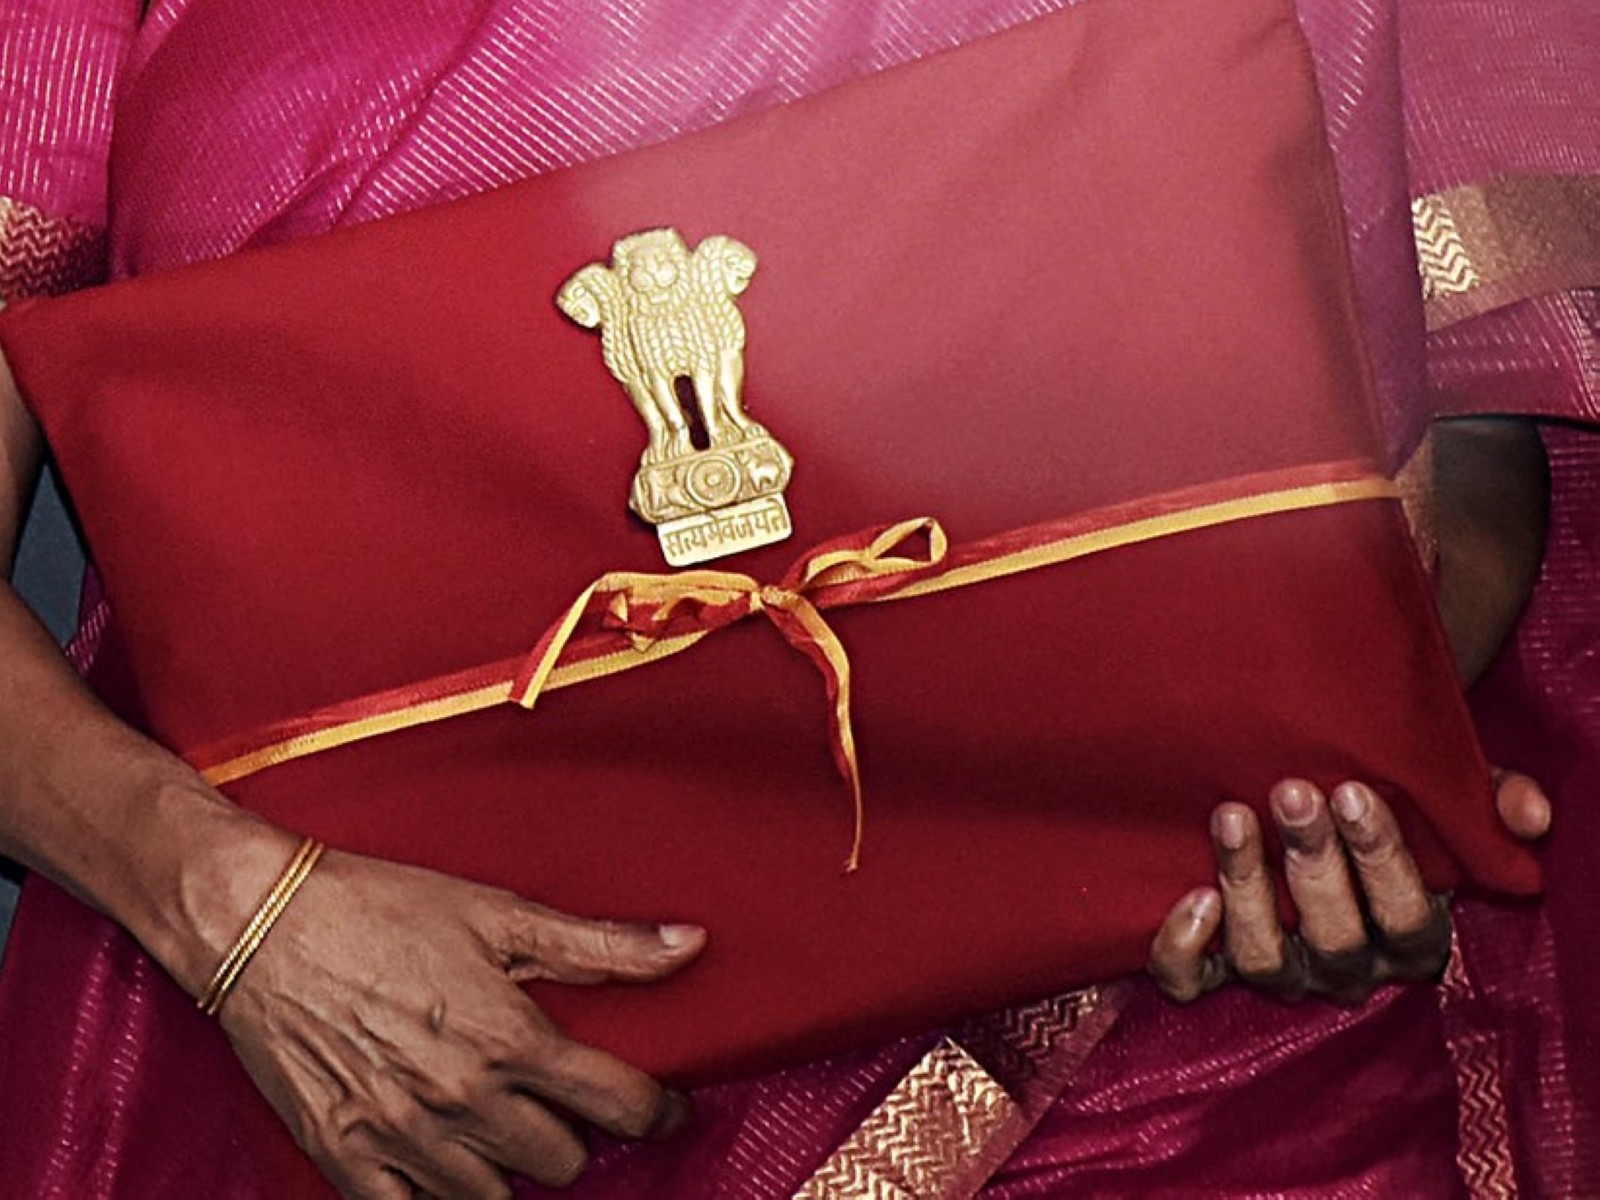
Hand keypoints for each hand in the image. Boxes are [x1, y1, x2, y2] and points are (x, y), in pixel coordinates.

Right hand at [217, 849, 704, 1198]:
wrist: (261, 923)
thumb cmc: (381, 907)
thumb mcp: (499, 912)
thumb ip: (601, 945)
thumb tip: (690, 945)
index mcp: (510, 1037)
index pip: (620, 1105)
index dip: (657, 1110)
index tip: (662, 1107)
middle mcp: (463, 1099)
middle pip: (562, 1162)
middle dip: (572, 1132)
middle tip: (556, 1099)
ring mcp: (402, 1137)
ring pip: (495, 1199)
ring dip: (508, 1166)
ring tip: (499, 1123)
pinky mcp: (344, 1157)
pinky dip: (438, 1196)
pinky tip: (443, 1162)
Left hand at [1147, 771, 1548, 1003]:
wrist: (1302, 807)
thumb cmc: (1377, 804)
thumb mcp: (1439, 800)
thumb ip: (1487, 802)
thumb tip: (1526, 815)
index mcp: (1408, 937)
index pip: (1407, 921)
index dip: (1383, 862)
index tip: (1355, 792)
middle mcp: (1345, 966)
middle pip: (1335, 939)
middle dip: (1314, 864)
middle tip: (1293, 793)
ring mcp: (1280, 970)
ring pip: (1265, 959)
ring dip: (1248, 887)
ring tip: (1233, 816)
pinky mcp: (1212, 967)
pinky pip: (1190, 981)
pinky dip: (1183, 948)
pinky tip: (1192, 895)